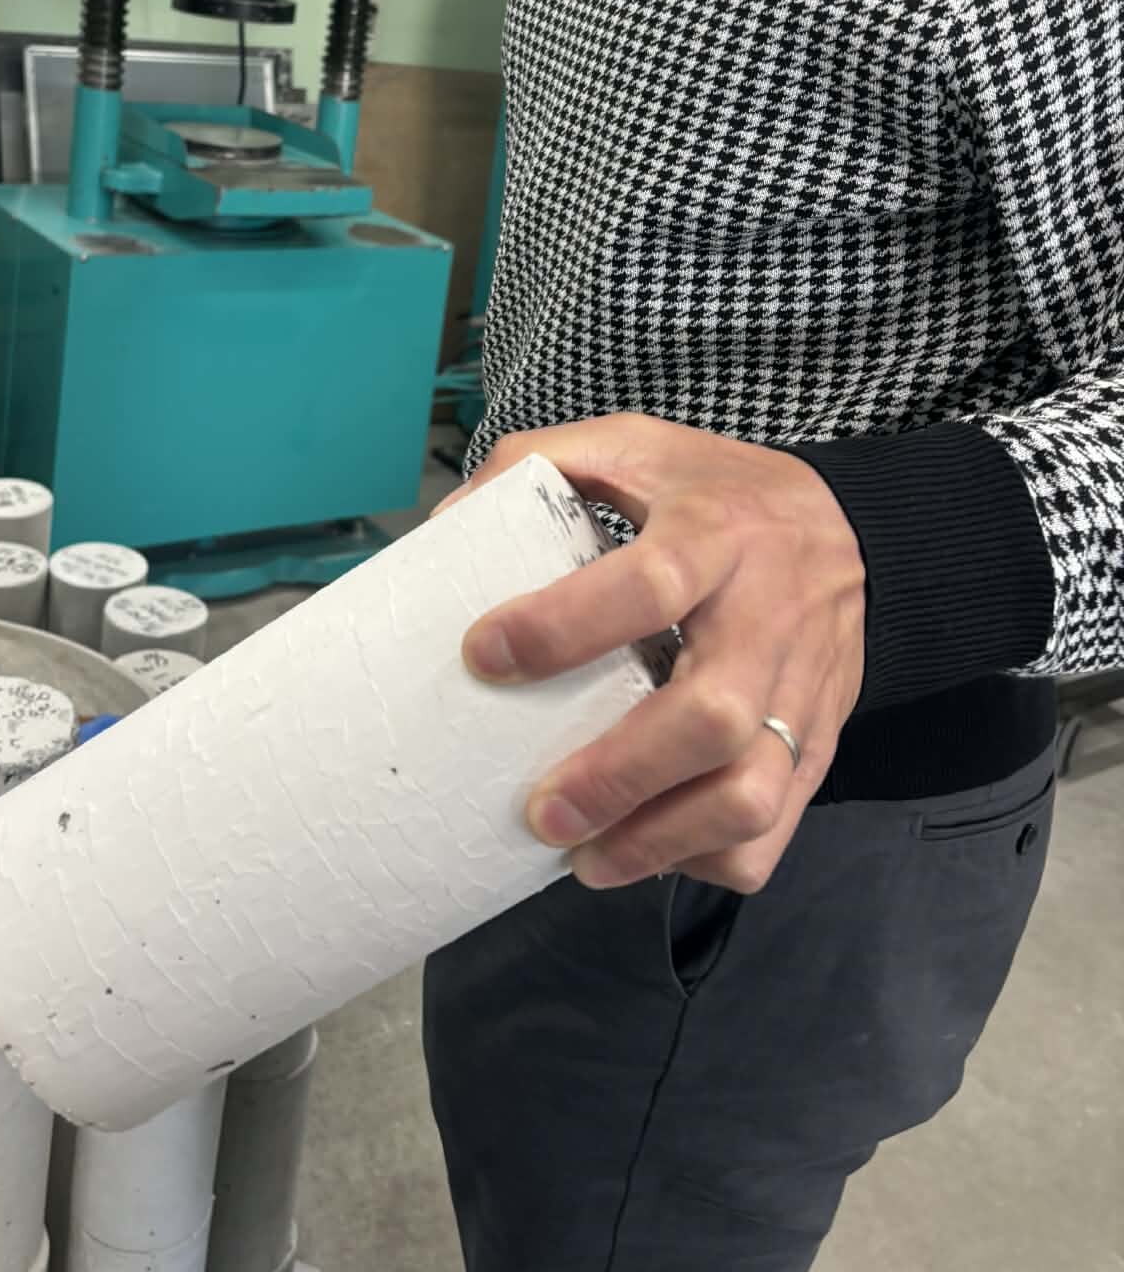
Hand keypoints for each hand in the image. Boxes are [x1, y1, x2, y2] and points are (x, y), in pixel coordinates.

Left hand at [443, 415, 866, 894]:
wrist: (856, 529)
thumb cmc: (718, 493)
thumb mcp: (636, 446)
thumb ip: (541, 464)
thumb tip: (447, 524)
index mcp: (714, 533)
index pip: (649, 586)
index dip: (562, 627)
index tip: (484, 656)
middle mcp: (766, 617)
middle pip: (710, 717)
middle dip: (618, 777)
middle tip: (540, 812)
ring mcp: (800, 690)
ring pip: (752, 793)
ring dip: (662, 840)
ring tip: (586, 857)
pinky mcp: (819, 743)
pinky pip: (777, 827)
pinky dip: (712, 857)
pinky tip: (652, 848)